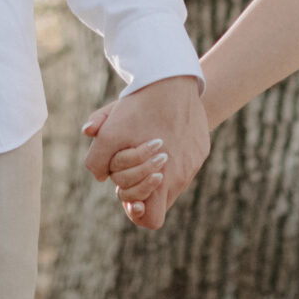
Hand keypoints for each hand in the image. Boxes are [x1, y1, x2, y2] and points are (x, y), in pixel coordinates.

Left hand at [80, 74, 207, 230]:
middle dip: (141, 189)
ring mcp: (194, 162)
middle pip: (159, 203)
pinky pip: (185, 162)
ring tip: (145, 148)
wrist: (173, 78)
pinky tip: (163, 134)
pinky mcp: (201, 148)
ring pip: (172, 182)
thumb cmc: (139, 107)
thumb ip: (97, 160)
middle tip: (131, 168)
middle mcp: (182, 176)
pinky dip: (173, 155)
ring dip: (156, 172)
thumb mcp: (109, 131)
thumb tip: (100, 177)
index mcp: (161, 180)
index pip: (150, 220)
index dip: (135, 211)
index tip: (126, 194)